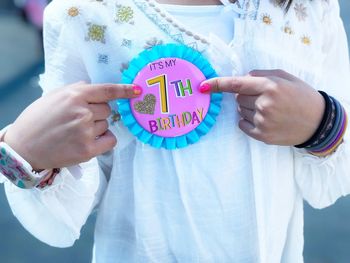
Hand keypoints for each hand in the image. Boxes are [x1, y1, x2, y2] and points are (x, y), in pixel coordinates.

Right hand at [4, 82, 141, 169]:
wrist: (24, 147)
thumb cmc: (37, 120)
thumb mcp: (53, 96)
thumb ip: (75, 90)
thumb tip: (92, 86)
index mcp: (74, 95)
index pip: (107, 90)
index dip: (125, 90)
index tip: (137, 90)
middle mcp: (82, 112)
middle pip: (108, 109)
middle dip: (98, 113)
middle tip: (79, 120)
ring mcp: (86, 131)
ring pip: (107, 124)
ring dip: (98, 127)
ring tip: (77, 132)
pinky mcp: (88, 150)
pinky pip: (110, 140)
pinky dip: (104, 139)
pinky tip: (90, 140)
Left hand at [200, 70, 324, 145]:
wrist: (317, 122)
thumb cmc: (301, 96)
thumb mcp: (286, 77)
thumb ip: (262, 75)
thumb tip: (243, 77)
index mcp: (270, 86)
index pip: (236, 84)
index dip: (217, 84)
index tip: (203, 85)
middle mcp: (264, 104)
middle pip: (238, 98)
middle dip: (246, 96)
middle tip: (264, 98)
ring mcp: (262, 121)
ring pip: (240, 111)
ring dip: (248, 108)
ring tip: (269, 110)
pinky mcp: (261, 135)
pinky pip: (242, 124)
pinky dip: (247, 120)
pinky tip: (264, 119)